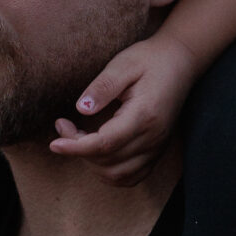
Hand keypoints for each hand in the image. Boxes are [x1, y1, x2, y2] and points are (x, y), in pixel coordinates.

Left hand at [48, 35, 199, 184]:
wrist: (181, 61)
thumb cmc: (150, 59)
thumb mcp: (124, 64)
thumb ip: (102, 87)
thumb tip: (81, 109)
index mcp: (143, 116)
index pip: (104, 144)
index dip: (75, 147)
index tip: (54, 143)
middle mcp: (153, 138)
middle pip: (108, 162)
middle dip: (78, 150)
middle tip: (64, 126)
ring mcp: (157, 147)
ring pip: (118, 175)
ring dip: (92, 163)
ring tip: (78, 138)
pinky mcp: (157, 151)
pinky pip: (130, 177)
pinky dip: (109, 172)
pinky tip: (97, 153)